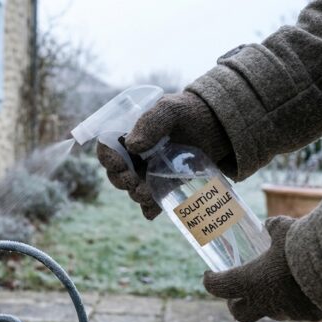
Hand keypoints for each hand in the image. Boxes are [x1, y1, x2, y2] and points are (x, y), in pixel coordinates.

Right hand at [97, 92, 229, 219]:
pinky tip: (153, 211)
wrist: (215, 126)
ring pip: (133, 189)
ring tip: (146, 195)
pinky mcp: (164, 185)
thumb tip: (131, 145)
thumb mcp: (169, 110)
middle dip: (121, 180)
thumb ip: (150, 122)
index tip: (118, 164)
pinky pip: (152, 201)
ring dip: (136, 195)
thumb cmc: (187, 112)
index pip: (106, 148)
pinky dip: (150, 208)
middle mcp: (134, 156)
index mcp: (128, 134)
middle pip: (116, 173)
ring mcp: (149, 172)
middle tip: (133, 182)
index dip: (107, 158)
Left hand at [203, 216, 321, 321]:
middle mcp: (264, 301)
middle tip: (237, 291)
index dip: (210, 281)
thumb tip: (269, 225)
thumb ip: (273, 227)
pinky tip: (303, 288)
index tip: (210, 274)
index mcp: (249, 281)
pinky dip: (294, 301)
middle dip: (235, 303)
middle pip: (239, 313)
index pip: (218, 287)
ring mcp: (287, 312)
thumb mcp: (285, 229)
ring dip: (267, 300)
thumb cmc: (304, 246)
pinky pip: (296, 311)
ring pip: (270, 311)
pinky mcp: (309, 316)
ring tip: (275, 284)